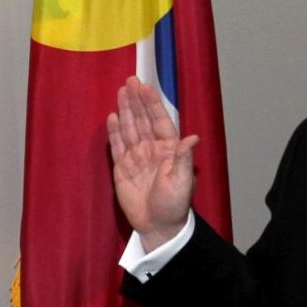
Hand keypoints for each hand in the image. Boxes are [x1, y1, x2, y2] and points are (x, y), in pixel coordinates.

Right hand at [106, 76, 197, 248]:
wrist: (157, 225)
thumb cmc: (174, 204)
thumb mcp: (182, 182)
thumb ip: (184, 158)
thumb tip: (193, 137)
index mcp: (168, 149)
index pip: (159, 121)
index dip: (152, 104)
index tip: (145, 87)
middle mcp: (152, 148)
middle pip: (143, 120)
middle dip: (136, 100)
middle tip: (130, 81)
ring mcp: (136, 157)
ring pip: (130, 128)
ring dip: (126, 110)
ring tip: (121, 91)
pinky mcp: (122, 168)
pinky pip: (117, 146)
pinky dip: (115, 132)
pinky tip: (113, 117)